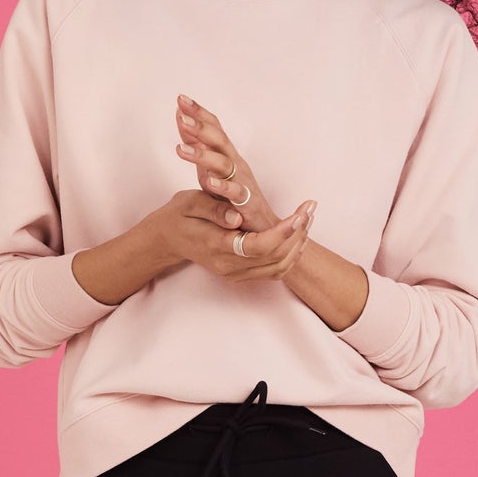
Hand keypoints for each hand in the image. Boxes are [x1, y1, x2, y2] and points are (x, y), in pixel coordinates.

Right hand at [154, 190, 314, 282]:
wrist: (168, 238)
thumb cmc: (180, 215)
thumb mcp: (191, 202)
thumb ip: (214, 209)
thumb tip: (237, 217)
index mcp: (217, 246)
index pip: (259, 246)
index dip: (283, 231)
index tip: (299, 213)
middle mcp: (229, 266)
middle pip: (275, 258)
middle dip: (297, 233)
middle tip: (309, 208)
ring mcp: (236, 274)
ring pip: (279, 268)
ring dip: (298, 244)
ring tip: (307, 218)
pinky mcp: (241, 274)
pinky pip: (274, 271)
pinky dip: (290, 255)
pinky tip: (298, 235)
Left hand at [174, 94, 282, 234]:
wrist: (263, 228)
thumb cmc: (234, 199)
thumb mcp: (211, 169)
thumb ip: (197, 146)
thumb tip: (180, 119)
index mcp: (227, 156)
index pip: (214, 128)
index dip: (199, 113)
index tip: (180, 98)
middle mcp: (236, 164)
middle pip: (219, 140)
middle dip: (200, 127)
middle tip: (181, 115)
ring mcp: (242, 183)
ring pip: (223, 164)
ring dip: (202, 155)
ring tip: (180, 150)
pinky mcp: (247, 203)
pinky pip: (235, 193)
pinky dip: (222, 187)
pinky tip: (209, 182)